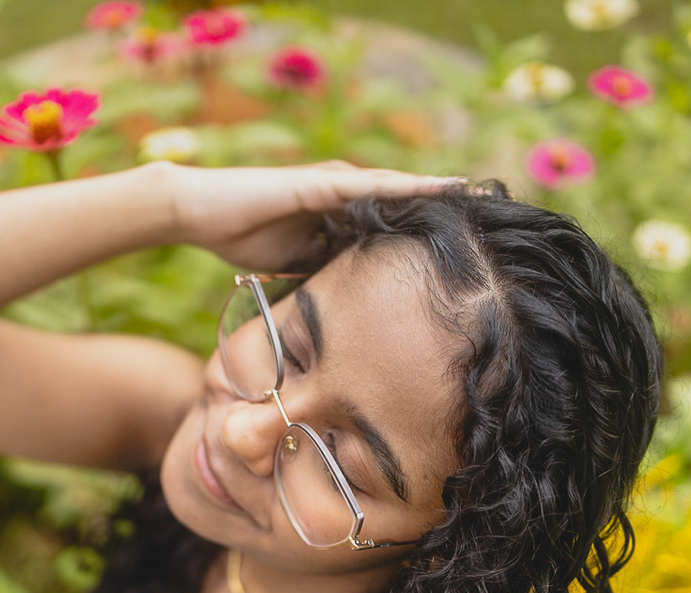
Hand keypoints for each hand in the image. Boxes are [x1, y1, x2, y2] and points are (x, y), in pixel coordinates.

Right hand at [163, 161, 463, 271]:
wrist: (198, 213)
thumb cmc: (241, 238)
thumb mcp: (296, 266)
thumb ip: (326, 274)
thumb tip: (354, 310)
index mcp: (338, 216)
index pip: (393, 222)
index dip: (428, 229)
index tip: (468, 237)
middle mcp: (342, 195)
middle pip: (403, 201)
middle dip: (444, 207)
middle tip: (492, 212)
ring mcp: (331, 186)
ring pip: (395, 189)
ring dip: (436, 191)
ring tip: (478, 195)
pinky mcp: (317, 185)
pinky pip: (369, 187)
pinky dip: (404, 188)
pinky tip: (438, 188)